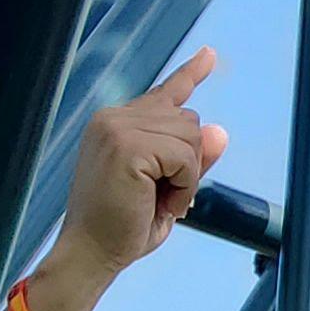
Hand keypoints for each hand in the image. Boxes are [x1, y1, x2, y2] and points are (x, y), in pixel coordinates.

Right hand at [54, 50, 226, 292]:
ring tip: (157, 201)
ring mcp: (118, 127)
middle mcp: (114, 117)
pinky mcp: (127, 145)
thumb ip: (192, 159)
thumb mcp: (167, 189)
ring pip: (192, 137)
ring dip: (187, 177)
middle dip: (189, 164)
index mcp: (117, 124)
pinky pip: (186, 157)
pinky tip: (161, 202)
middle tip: (160, 198)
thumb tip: (220, 130)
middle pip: (190, 121)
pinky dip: (184, 185)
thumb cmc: (122, 227)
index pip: (164, 94)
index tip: (210, 56)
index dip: (191, 73)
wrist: (89, 255)